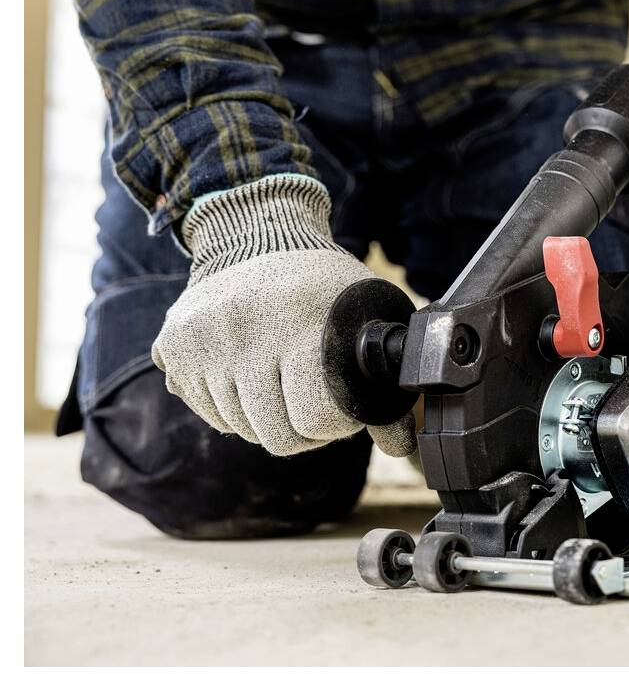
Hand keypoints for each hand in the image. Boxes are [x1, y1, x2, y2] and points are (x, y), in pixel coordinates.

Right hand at [152, 176, 417, 456]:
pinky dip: (230, 405)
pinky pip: (208, 412)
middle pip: (275, 435)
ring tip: (280, 378)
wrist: (257, 237)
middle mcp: (245, 331)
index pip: (313, 421)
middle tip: (311, 400)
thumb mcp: (363, 319)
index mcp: (300, 325)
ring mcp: (203, 339)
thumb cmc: (321, 286)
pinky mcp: (173, 344)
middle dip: (301, 429)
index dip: (335, 423)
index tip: (341, 406)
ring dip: (264, 415)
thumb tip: (401, 445)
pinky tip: (248, 372)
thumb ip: (382, 384)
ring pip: (239, 427)